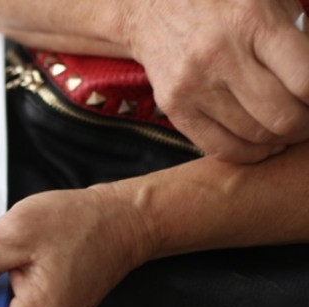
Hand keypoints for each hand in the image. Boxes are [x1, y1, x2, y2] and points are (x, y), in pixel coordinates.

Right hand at [121, 0, 308, 162]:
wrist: (152, 7)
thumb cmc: (221, 2)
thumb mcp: (268, 2)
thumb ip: (298, 37)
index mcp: (251, 22)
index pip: (305, 81)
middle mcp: (220, 56)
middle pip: (282, 116)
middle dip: (305, 125)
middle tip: (308, 119)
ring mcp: (193, 85)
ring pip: (255, 137)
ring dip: (280, 140)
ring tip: (286, 127)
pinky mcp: (174, 106)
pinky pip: (220, 148)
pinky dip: (250, 153)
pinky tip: (261, 142)